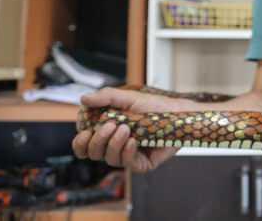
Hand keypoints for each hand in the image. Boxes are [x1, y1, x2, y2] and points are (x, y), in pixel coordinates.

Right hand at [72, 87, 191, 172]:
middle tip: (110, 125)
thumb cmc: (155, 106)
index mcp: (108, 132)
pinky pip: (128, 164)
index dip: (81, 141)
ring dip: (113, 144)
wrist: (180, 114)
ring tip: (125, 129)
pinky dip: (127, 152)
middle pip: (93, 153)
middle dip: (97, 141)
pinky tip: (133, 141)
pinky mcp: (142, 163)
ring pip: (109, 159)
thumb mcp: (129, 98)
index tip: (86, 131)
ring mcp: (129, 155)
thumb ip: (107, 97)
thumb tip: (83, 99)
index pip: (85, 144)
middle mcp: (116, 145)